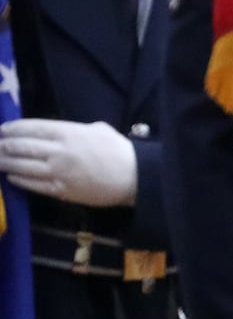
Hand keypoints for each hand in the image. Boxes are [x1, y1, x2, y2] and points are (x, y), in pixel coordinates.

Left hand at [0, 119, 137, 206]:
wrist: (134, 177)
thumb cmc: (119, 150)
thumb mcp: (100, 129)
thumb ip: (77, 129)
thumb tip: (62, 131)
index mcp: (69, 132)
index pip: (31, 128)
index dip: (13, 128)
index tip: (2, 129)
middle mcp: (59, 151)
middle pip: (21, 147)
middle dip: (4, 146)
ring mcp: (57, 172)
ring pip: (21, 166)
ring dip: (4, 163)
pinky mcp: (59, 190)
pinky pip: (32, 184)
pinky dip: (18, 179)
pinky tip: (11, 176)